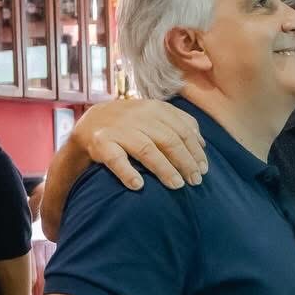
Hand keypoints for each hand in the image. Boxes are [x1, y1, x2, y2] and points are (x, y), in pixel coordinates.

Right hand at [72, 99, 206, 190]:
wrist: (91, 123)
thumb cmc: (132, 124)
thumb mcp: (156, 116)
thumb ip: (180, 124)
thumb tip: (203, 144)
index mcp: (156, 109)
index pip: (183, 130)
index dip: (196, 151)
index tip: (204, 169)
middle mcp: (138, 116)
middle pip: (169, 140)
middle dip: (185, 162)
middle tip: (195, 181)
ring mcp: (119, 129)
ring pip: (147, 150)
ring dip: (164, 169)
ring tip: (177, 185)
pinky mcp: (101, 143)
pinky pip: (116, 159)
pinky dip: (127, 172)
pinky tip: (138, 185)